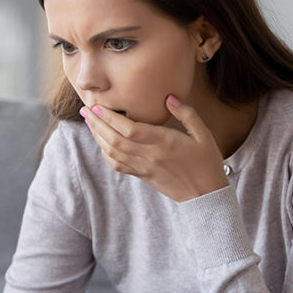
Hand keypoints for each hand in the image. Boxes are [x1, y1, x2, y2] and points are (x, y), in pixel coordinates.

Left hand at [81, 95, 227, 201]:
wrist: (206, 196)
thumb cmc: (207, 163)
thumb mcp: (203, 135)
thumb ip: (186, 114)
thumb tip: (169, 97)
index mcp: (164, 142)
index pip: (129, 129)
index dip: (110, 118)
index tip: (98, 106)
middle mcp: (150, 155)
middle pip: (115, 139)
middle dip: (97, 124)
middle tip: (85, 110)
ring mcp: (144, 168)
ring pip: (113, 152)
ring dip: (98, 137)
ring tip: (89, 122)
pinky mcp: (142, 176)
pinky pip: (118, 165)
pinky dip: (106, 153)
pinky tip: (101, 142)